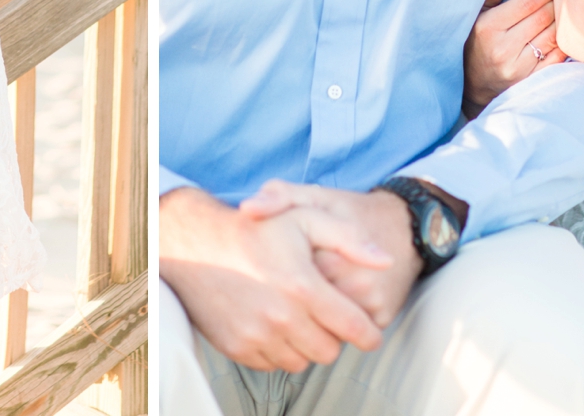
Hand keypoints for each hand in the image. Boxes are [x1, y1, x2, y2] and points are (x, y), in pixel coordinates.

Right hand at [159, 186, 389, 371]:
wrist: (197, 244)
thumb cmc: (256, 230)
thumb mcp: (306, 217)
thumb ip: (350, 238)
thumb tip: (386, 261)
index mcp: (303, 287)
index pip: (353, 328)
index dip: (368, 333)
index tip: (369, 332)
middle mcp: (281, 317)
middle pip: (329, 351)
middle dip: (334, 336)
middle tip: (326, 316)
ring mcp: (257, 336)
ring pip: (302, 362)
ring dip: (307, 345)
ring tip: (298, 317)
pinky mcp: (238, 347)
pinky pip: (273, 364)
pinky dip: (280, 350)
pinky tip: (275, 323)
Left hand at [238, 182, 424, 329]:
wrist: (403, 226)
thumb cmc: (348, 210)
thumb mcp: (313, 196)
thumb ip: (278, 197)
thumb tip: (247, 208)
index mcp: (330, 253)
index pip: (289, 278)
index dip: (280, 270)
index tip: (283, 256)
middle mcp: (355, 283)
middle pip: (306, 307)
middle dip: (294, 297)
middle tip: (296, 275)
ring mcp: (371, 304)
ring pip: (325, 325)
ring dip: (314, 314)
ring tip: (313, 286)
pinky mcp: (382, 318)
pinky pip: (347, 330)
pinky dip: (335, 321)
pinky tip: (333, 297)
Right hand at [463, 0, 564, 117]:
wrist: (474, 83)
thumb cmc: (477, 41)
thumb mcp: (478, 13)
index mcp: (488, 27)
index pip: (527, 3)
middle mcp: (503, 48)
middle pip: (543, 18)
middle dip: (557, 2)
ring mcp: (518, 67)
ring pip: (553, 36)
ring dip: (563, 21)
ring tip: (567, 11)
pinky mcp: (530, 80)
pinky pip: (557, 56)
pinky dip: (564, 42)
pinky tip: (566, 34)